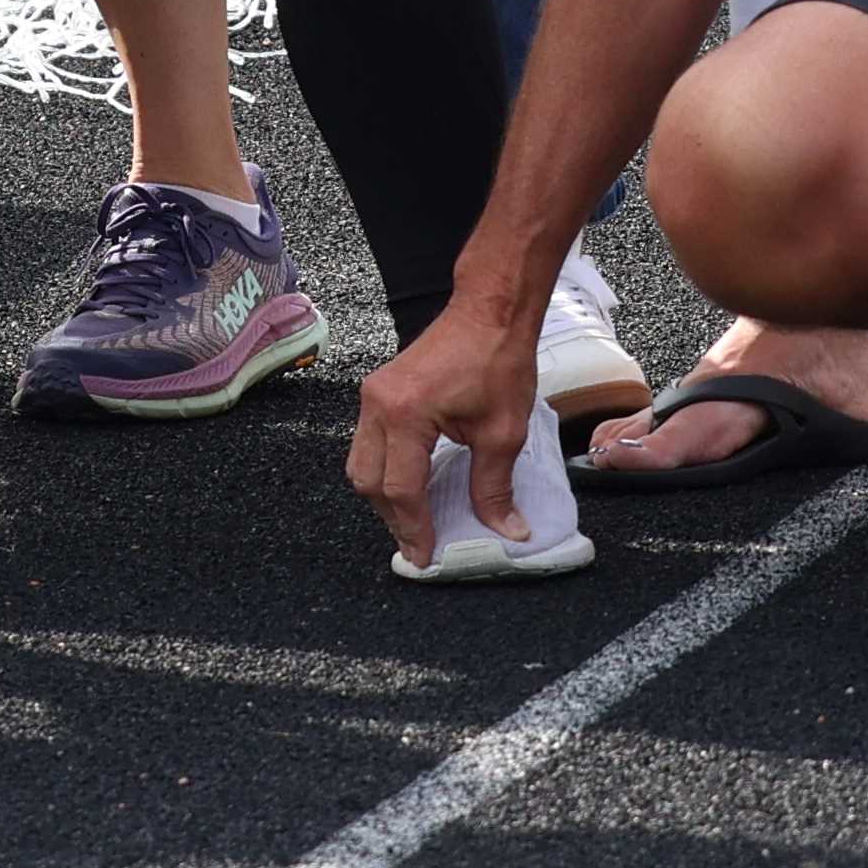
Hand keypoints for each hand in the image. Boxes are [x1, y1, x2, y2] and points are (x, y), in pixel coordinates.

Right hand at [347, 294, 543, 563]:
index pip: (401, 488)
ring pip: (361, 462)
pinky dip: (384, 470)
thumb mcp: (503, 431)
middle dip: (392, 518)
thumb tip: (505, 531)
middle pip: (368, 480)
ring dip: (384, 496)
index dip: (414, 528)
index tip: (427, 556)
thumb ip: (494, 486)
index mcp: (405, 414)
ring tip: (413, 521)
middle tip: (419, 545)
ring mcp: (374, 395)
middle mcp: (378, 404)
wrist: (490, 310)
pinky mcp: (379, 390)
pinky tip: (409, 485)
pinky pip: (369, 442)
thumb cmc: (497, 360)